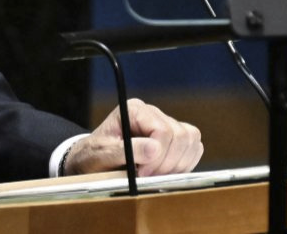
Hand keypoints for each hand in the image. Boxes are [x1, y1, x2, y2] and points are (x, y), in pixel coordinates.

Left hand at [63, 98, 202, 176]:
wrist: (92, 161)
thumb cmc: (94, 155)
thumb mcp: (103, 154)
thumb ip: (127, 150)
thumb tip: (155, 148)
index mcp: (134, 110)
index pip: (162, 129)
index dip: (158, 155)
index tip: (141, 172)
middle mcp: (152, 113)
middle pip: (180, 135)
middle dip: (167, 162)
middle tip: (147, 177)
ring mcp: (165, 124)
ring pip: (191, 141)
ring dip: (177, 164)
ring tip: (154, 175)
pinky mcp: (174, 139)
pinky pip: (194, 149)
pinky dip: (184, 164)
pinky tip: (164, 172)